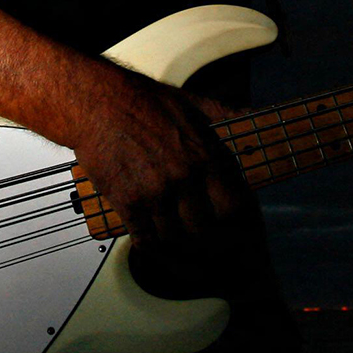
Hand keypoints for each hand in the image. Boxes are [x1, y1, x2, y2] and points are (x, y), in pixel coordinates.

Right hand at [61, 71, 255, 285]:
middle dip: (208, 242)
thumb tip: (253, 114)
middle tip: (208, 247)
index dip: (236, 223)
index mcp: (204, 156)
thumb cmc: (145, 100)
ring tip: (183, 253)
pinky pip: (144, 238)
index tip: (234, 228)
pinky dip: (150, 247)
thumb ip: (225, 113)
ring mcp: (154, 193)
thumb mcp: (193, 102)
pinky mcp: (126, 202)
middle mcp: (183, 178)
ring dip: (179, 249)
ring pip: (175, 240)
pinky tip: (152, 245)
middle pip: (205, 230)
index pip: (233, 206)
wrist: (99, 102)